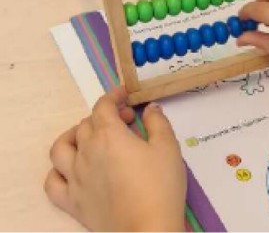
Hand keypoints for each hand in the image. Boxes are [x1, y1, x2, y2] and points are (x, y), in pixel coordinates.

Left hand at [44, 87, 185, 230]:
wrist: (147, 229)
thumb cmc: (161, 186)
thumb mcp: (168, 148)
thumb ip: (158, 123)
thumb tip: (150, 108)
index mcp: (109, 136)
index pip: (103, 106)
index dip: (113, 96)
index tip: (125, 95)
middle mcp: (86, 152)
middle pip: (86, 124)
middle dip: (104, 116)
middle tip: (126, 121)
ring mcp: (75, 177)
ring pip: (61, 148)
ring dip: (73, 136)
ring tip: (90, 138)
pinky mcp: (72, 201)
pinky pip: (53, 181)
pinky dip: (58, 171)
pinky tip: (73, 169)